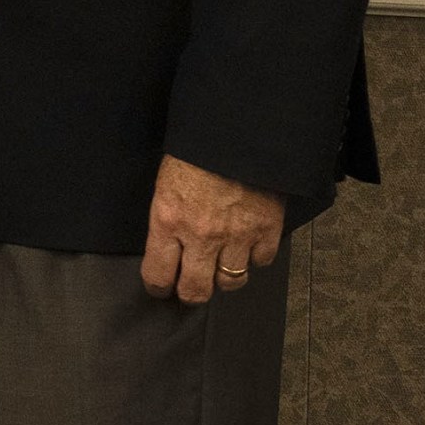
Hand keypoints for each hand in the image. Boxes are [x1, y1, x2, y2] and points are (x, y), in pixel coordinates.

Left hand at [140, 153, 283, 303]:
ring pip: (231, 282)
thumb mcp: (165, 183)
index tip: (160, 285)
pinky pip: (261, 261)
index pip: (157, 274)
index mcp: (169, 221)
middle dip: (191, 293)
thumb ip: (168, 218)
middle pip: (196, 291)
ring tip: (221, 265)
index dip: (157, 286)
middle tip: (191, 286)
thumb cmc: (195, 150)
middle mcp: (201, 236)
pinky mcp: (266, 229)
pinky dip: (255, 257)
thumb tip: (168, 244)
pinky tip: (247, 245)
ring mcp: (237, 236)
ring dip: (224, 277)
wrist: (235, 131)